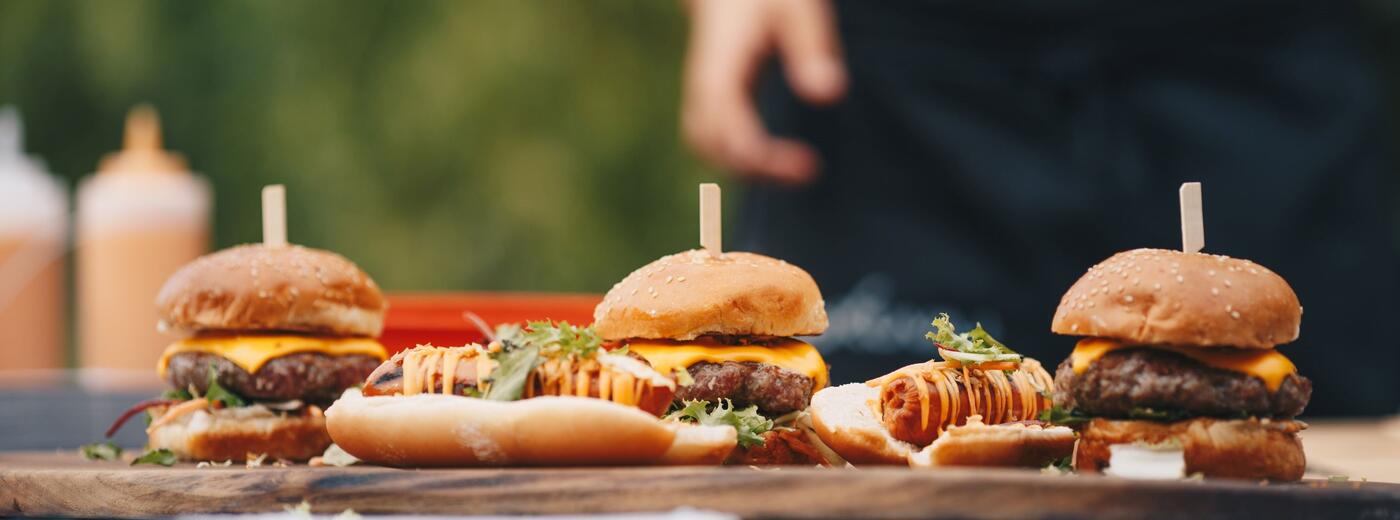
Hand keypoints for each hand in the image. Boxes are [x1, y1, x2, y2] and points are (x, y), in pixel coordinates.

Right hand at [681, 0, 845, 185]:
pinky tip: (774, 158)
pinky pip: (708, 134)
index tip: (808, 166)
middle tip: (806, 172)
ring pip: (703, 144)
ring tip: (793, 171)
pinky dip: (734, 154)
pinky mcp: (708, 90)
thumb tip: (828, 95)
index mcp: (721, 66)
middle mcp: (703, 83)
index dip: (764, 158)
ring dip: (742, 166)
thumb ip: (811, 48)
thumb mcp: (797, 8)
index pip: (730, 130)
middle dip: (754, 170)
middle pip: (710, 145)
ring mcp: (700, 88)